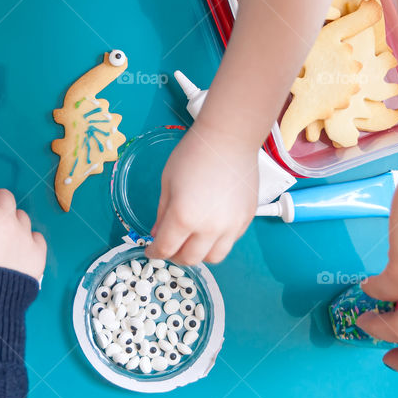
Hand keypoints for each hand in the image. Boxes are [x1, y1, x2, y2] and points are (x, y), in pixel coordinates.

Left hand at [145, 123, 258, 264]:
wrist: (228, 139)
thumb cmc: (195, 154)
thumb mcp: (167, 182)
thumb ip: (162, 212)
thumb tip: (157, 232)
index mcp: (183, 217)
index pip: (165, 249)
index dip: (154, 252)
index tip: (151, 250)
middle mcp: (209, 228)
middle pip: (189, 259)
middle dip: (175, 256)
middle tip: (169, 246)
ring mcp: (231, 226)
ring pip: (213, 257)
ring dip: (199, 253)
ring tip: (191, 240)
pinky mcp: (246, 220)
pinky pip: (230, 241)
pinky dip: (217, 241)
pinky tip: (210, 226)